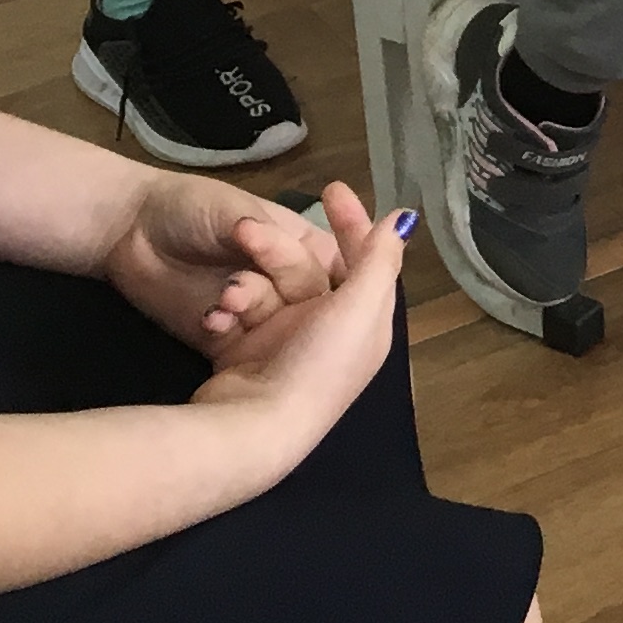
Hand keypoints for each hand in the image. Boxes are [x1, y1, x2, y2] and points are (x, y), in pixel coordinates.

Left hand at [103, 173, 341, 355]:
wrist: (129, 230)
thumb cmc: (191, 207)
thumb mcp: (238, 210)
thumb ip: (273, 234)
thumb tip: (310, 244)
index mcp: (298, 244)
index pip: (336, 263)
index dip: (341, 273)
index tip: (330, 278)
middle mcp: (284, 280)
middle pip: (309, 296)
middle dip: (282, 287)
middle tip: (242, 281)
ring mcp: (255, 310)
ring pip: (277, 322)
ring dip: (254, 308)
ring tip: (224, 299)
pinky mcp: (224, 334)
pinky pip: (240, 342)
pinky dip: (228, 328)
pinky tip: (210, 318)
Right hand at [184, 182, 403, 457]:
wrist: (250, 433)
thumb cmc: (317, 366)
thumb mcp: (359, 308)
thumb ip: (380, 258)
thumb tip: (405, 218)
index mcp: (365, 322)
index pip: (365, 259)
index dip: (352, 222)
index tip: (330, 188)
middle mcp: (328, 332)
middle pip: (306, 270)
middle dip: (275, 251)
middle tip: (246, 229)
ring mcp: (283, 345)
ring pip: (264, 290)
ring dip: (244, 286)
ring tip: (231, 294)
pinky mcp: (243, 356)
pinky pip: (235, 316)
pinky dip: (225, 311)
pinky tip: (216, 314)